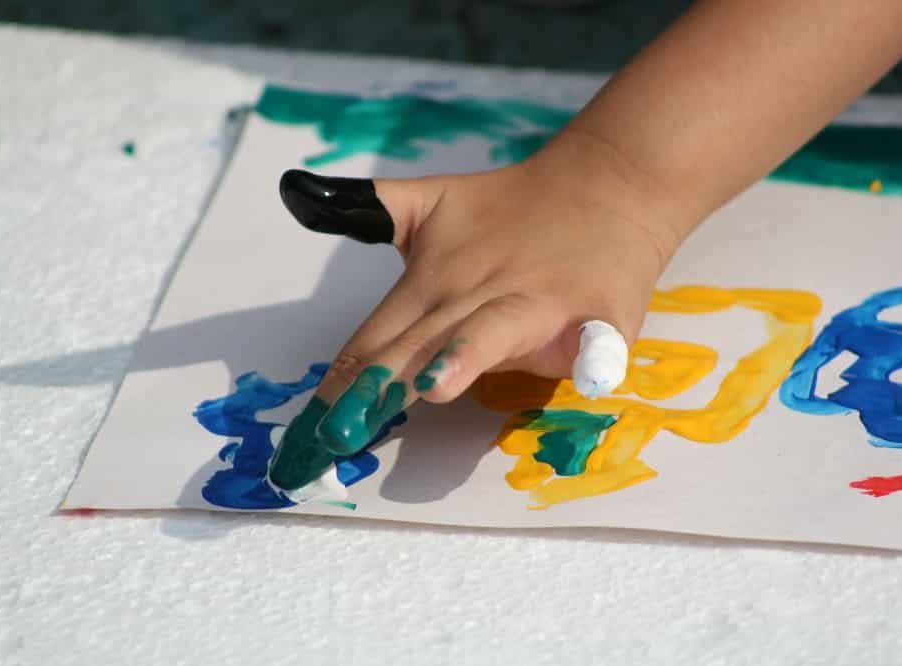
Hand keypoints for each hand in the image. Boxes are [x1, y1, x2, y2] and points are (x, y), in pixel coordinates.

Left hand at [267, 133, 692, 490]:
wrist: (607, 184)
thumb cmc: (514, 210)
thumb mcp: (434, 201)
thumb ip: (373, 210)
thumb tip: (293, 194)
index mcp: (433, 280)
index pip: (373, 341)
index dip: (337, 389)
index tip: (302, 439)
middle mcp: (475, 293)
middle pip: (417, 345)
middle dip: (376, 388)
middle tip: (335, 434)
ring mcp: (537, 302)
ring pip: (493, 331)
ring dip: (464, 356)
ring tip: (435, 384)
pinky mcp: (599, 312)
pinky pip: (597, 338)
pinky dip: (596, 352)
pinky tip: (593, 367)